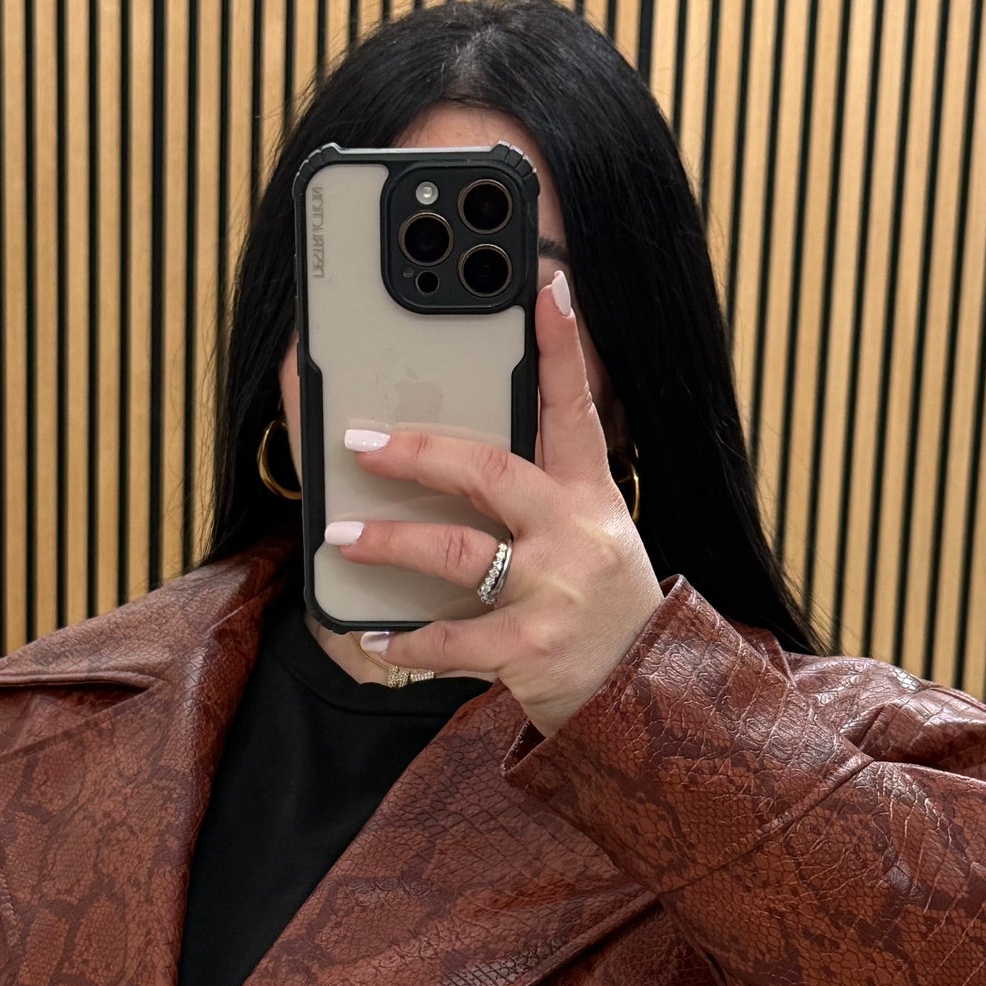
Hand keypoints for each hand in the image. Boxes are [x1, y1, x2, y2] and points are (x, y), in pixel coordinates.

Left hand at [325, 270, 665, 733]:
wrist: (645, 697)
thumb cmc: (602, 609)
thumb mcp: (594, 538)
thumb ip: (543, 495)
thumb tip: (457, 457)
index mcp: (591, 496)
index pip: (576, 408)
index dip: (563, 345)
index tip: (547, 287)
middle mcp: (575, 534)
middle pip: (489, 471)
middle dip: (419, 451)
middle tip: (360, 440)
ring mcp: (552, 590)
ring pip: (455, 551)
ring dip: (389, 543)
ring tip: (341, 536)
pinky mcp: (531, 647)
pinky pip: (451, 640)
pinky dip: (405, 642)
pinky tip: (374, 638)